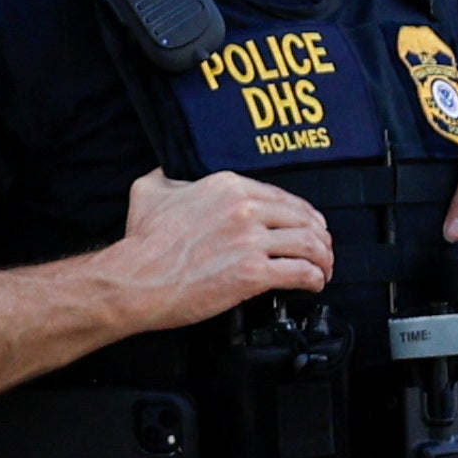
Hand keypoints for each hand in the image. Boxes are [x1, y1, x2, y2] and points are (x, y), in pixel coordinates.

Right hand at [91, 168, 332, 331]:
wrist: (134, 279)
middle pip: (302, 219)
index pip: (282, 196)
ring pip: (308, 244)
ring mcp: (250, 240)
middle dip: (320, 236)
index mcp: (227, 186)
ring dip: (323, 259)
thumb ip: (165, 178)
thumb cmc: (141, 243)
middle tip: (322, 251)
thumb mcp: (148, 193)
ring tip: (324, 270)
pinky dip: (314, 279)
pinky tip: (314, 284)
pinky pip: (299, 272)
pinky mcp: (252, 273)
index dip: (304, 213)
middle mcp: (244, 208)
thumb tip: (166, 173)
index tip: (309, 225)